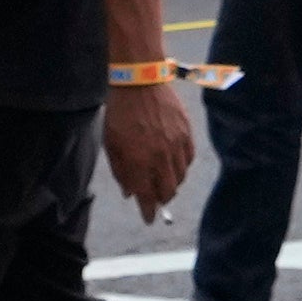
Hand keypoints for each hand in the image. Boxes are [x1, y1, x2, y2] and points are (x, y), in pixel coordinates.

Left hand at [101, 79, 195, 216]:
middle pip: (168, 191)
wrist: (140, 81)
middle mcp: (160, 157)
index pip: (147, 196)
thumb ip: (120, 171)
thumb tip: (129, 192)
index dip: (148, 211)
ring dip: (172, 183)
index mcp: (138, 161)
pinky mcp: (187, 133)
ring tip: (165, 180)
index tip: (149, 218)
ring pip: (181, 177)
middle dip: (161, 199)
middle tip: (156, 198)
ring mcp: (176, 145)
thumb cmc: (121, 113)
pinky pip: (189, 159)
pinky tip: (175, 163)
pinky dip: (183, 166)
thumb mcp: (112, 144)